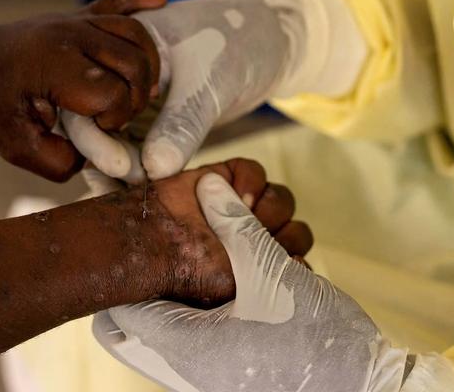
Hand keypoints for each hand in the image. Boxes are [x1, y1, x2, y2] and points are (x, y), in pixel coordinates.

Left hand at [0, 0, 166, 181]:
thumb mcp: (14, 146)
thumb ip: (58, 161)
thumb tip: (95, 155)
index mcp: (55, 65)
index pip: (113, 92)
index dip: (114, 119)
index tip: (95, 129)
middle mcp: (70, 36)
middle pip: (135, 63)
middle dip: (135, 98)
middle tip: (116, 116)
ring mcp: (76, 22)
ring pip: (136, 35)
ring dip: (148, 66)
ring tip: (141, 91)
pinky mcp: (78, 16)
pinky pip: (117, 3)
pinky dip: (141, 2)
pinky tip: (162, 1)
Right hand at [63, 0, 290, 181]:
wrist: (266, 43)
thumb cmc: (236, 44)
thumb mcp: (208, 82)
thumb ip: (182, 124)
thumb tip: (154, 170)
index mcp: (114, 48)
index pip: (86, 96)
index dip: (95, 136)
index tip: (120, 168)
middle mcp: (113, 74)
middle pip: (91, 122)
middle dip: (106, 159)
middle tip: (132, 188)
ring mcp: (130, 99)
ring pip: (112, 141)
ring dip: (120, 170)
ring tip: (137, 198)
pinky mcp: (149, 120)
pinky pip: (134, 148)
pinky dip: (138, 170)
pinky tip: (146, 193)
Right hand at [88, 158, 312, 306]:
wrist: (152, 243)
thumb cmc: (193, 272)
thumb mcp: (239, 282)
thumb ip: (275, 269)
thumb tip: (301, 262)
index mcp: (257, 270)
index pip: (297, 260)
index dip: (293, 257)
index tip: (281, 261)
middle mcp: (253, 240)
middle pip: (296, 230)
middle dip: (283, 234)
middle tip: (258, 239)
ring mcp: (240, 208)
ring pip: (281, 199)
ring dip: (270, 207)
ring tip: (246, 214)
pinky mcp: (226, 179)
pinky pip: (255, 172)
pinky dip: (250, 180)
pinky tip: (236, 194)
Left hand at [93, 174, 407, 391]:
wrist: (361, 390)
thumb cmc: (315, 340)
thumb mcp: (272, 273)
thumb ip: (236, 226)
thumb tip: (209, 186)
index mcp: (184, 342)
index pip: (118, 312)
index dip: (129, 269)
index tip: (147, 237)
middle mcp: (186, 360)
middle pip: (142, 314)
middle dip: (160, 275)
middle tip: (183, 244)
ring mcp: (208, 366)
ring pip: (177, 316)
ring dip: (195, 283)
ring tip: (225, 256)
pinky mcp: (231, 363)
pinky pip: (204, 328)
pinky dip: (218, 298)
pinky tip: (248, 277)